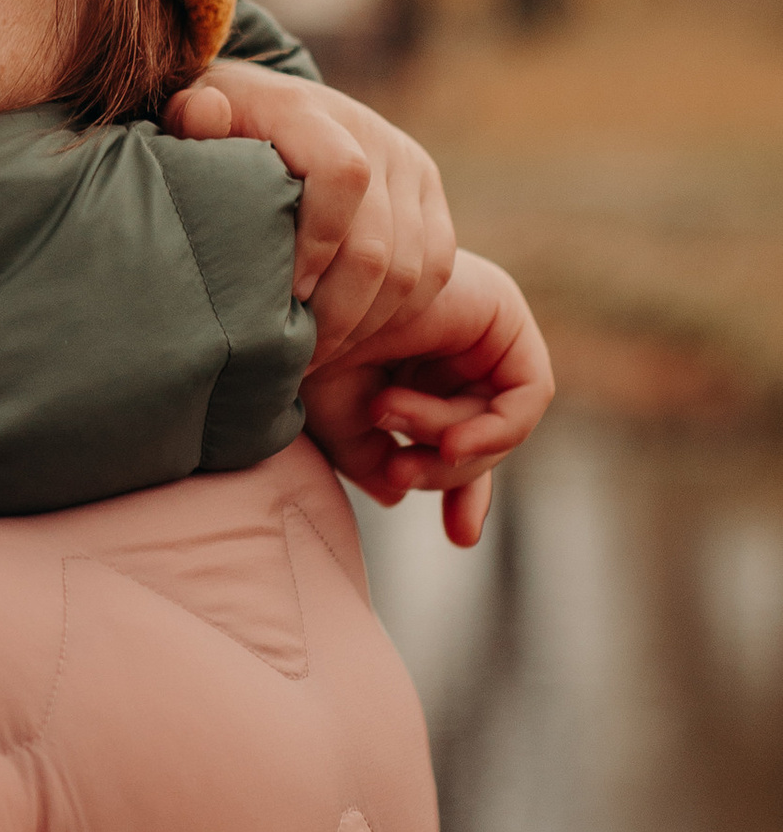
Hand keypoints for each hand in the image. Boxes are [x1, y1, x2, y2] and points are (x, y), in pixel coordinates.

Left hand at [163, 59, 456, 362]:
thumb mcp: (187, 119)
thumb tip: (204, 114)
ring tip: (319, 355)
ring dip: (365, 324)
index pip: (341, 175)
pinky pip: (436, 268)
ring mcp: (404, 160)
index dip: (315, 244)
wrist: (260, 111)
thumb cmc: (212, 134)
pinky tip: (354, 337)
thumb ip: (191, 119)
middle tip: (296, 357)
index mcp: (307, 109)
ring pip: (411, 267)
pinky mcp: (427, 190)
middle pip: (377, 241)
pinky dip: (398, 313)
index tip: (281, 296)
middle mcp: (367, 129)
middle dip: (336, 312)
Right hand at [295, 250, 554, 545]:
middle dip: (449, 473)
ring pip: (503, 423)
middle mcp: (456, 343)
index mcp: (416, 361)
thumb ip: (372, 461)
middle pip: (486, 434)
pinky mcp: (507, 316)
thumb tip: (399, 496)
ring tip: (387, 416)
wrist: (304, 293)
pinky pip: (527, 397)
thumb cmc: (308, 346)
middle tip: (397, 476)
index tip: (460, 538)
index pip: (462, 434)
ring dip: (447, 444)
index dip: (464, 489)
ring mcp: (485, 327)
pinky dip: (494, 432)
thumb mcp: (340, 421)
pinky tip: (448, 439)